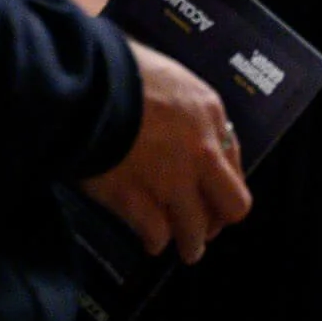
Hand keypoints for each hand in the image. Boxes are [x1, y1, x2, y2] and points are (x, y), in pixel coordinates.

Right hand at [79, 42, 251, 262]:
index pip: (234, 162)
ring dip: (190, 243)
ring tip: (185, 250)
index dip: (223, 183)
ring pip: (196, 231)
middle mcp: (200, 153)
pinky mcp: (138, 201)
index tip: (214, 195)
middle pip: (231, 206)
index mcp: (209, 114)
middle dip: (218, 221)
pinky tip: (150, 242)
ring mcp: (171, 181)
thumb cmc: (120, 70)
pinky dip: (154, 241)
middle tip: (205, 229)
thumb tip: (180, 122)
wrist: (86, 84)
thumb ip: (184, 107)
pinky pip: (157, 235)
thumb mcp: (168, 75)